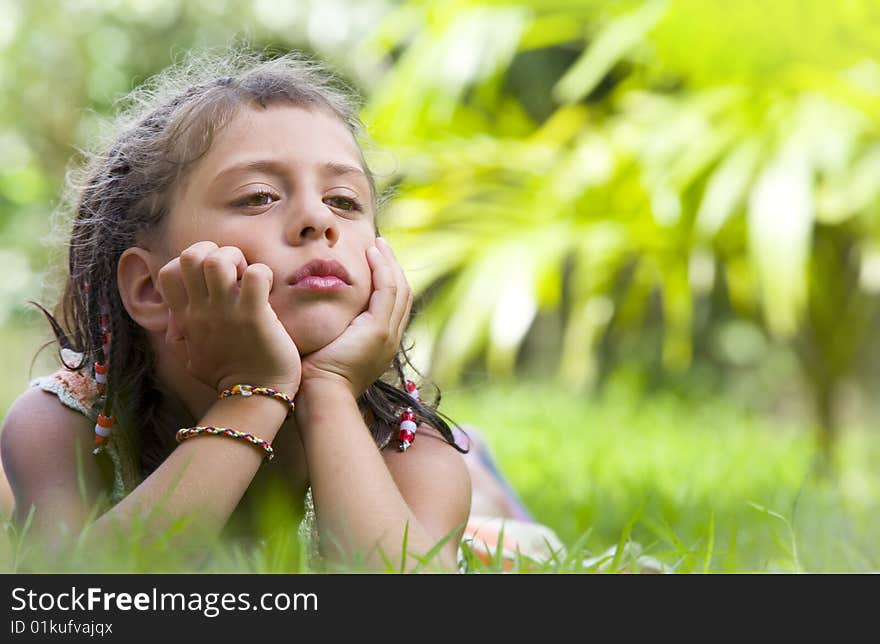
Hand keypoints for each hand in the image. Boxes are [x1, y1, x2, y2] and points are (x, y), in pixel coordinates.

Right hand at [157, 241, 300, 396]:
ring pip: (218, 260)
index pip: (168, 271)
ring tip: (248, 277)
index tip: (210, 276)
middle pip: (190, 256)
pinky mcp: (255, 316)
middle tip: (233, 271)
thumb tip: (173, 322)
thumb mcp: (190, 358)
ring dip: (237, 258)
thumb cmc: (227, 376)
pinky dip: (263, 273)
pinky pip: (255, 275)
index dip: (189, 261)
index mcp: (186, 318)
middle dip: (214, 251)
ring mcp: (227, 312)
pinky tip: (268, 288)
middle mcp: (202, 311)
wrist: (254, 397)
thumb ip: (179, 336)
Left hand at [299, 237, 411, 397]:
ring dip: (389, 263)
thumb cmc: (315, 379)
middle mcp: (390, 339)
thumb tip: (317, 317)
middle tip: (381, 247)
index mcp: (380, 345)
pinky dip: (382, 268)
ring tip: (378, 244)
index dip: (387, 281)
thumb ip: (331, 332)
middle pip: (402, 295)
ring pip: (398, 288)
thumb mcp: (328, 351)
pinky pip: (387, 289)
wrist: (321, 396)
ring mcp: (388, 334)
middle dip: (393, 268)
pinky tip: (372, 253)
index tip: (375, 262)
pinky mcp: (378, 329)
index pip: (393, 307)